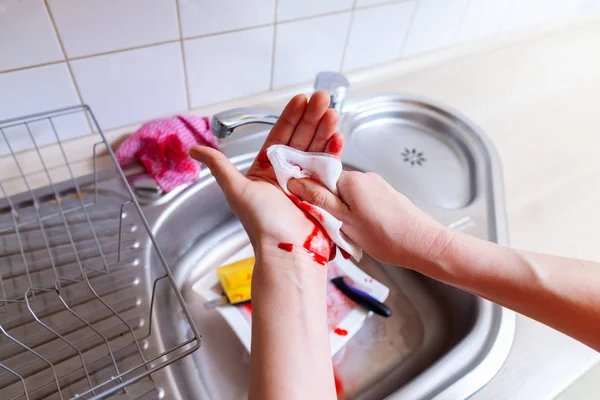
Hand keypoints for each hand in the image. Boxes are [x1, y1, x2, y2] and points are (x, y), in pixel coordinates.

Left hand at [190, 91, 344, 267]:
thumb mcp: (237, 190)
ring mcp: (306, 182)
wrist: (288, 252)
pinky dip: (334, 151)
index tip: (300, 99)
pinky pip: (329, 166)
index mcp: (266, 171)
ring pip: (316, 149)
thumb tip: (194, 150)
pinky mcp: (323, 191)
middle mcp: (287, 174)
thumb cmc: (262, 224)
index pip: (279, 136)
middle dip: (312, 117)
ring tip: (332, 111)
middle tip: (322, 97)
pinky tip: (338, 136)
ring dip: (325, 129)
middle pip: (301, 138)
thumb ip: (220, 166)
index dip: (290, 117)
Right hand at [287, 171, 453, 267]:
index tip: (310, 214)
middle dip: (329, 210)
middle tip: (334, 232)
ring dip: (343, 216)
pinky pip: (361, 204)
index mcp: (351, 179)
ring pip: (347, 199)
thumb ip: (319, 201)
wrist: (423, 244)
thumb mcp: (345, 221)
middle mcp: (363, 177)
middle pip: (332, 189)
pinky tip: (365, 234)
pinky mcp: (384, 196)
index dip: (310, 196)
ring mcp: (376, 186)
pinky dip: (357, 218)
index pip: (318, 179)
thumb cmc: (386, 235)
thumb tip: (295, 183)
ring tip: (352, 237)